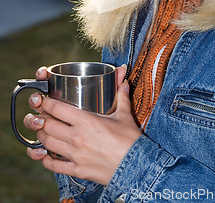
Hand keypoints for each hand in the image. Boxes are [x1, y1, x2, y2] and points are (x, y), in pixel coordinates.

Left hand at [24, 65, 140, 184]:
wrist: (136, 167)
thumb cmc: (130, 140)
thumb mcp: (124, 115)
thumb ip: (121, 96)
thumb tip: (124, 80)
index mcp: (87, 121)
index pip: (57, 109)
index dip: (46, 103)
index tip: (44, 100)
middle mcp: (77, 137)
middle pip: (48, 126)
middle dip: (40, 118)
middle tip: (40, 114)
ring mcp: (75, 155)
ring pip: (47, 144)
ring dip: (41, 136)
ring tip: (42, 130)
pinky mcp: (76, 170)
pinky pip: (53, 165)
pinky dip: (45, 159)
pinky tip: (46, 154)